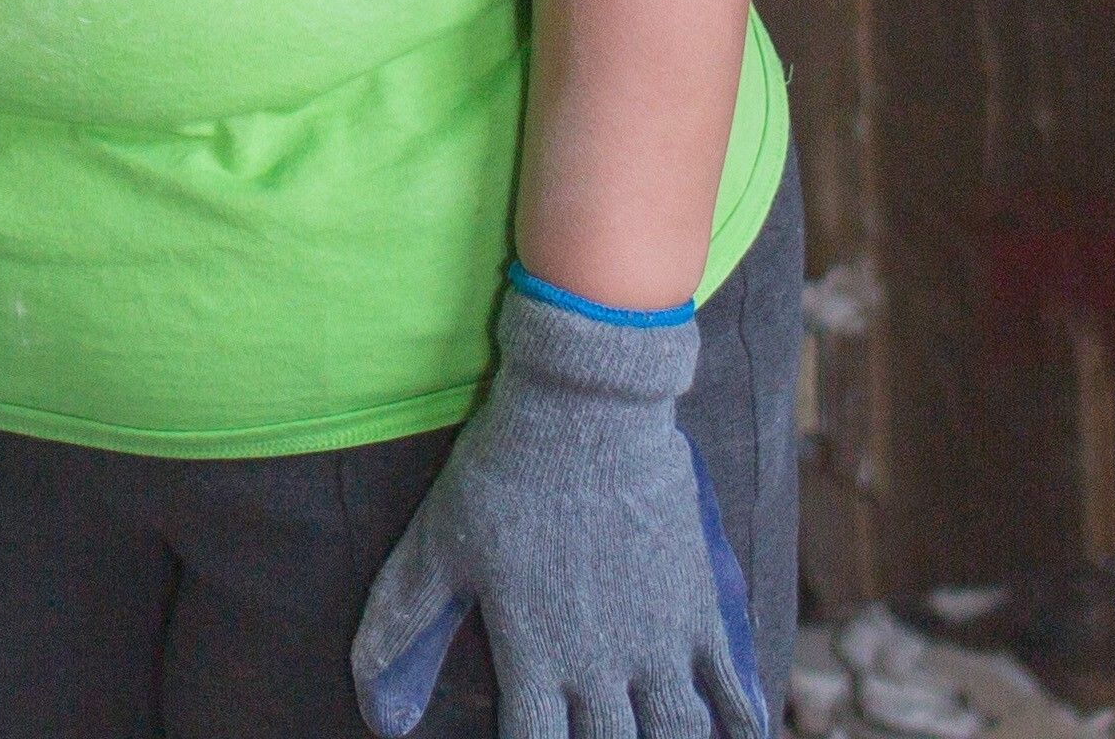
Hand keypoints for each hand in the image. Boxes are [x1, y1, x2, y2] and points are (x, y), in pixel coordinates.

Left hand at [350, 284, 756, 738]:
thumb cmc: (504, 472)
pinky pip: (731, 687)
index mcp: (533, 656)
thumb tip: (376, 710)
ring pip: (676, 731)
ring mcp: (657, 640)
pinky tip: (736, 731)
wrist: (587, 407)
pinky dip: (739, 720)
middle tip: (596, 729)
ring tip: (657, 731)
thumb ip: (401, 625)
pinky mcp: (699, 607)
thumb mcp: (437, 544)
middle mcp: (599, 665)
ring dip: (666, 737)